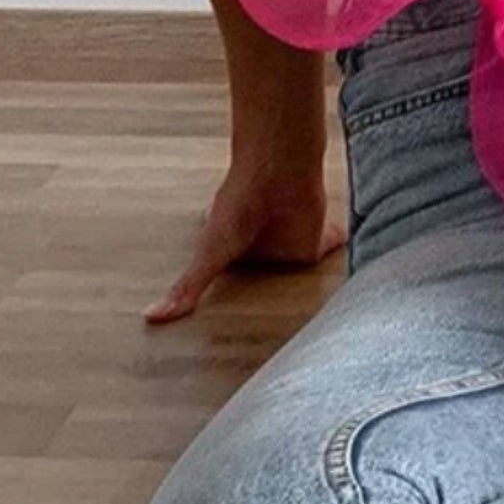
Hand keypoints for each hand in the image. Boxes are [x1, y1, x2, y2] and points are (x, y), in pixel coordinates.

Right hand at [144, 163, 346, 324]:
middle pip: (269, 281)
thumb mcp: (210, 253)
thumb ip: (188, 288)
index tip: (232, 321)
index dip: (235, 295)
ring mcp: (291, 245)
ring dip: (309, 283)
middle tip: (280, 330)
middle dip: (272, 295)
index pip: (234, 280)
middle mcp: (264, 250)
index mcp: (234, 252)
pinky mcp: (317, 241)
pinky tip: (353, 273)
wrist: (275, 174)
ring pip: (300, 273)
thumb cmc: (236, 207)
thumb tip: (150, 318)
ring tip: (319, 317)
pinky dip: (340, 252)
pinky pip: (330, 252)